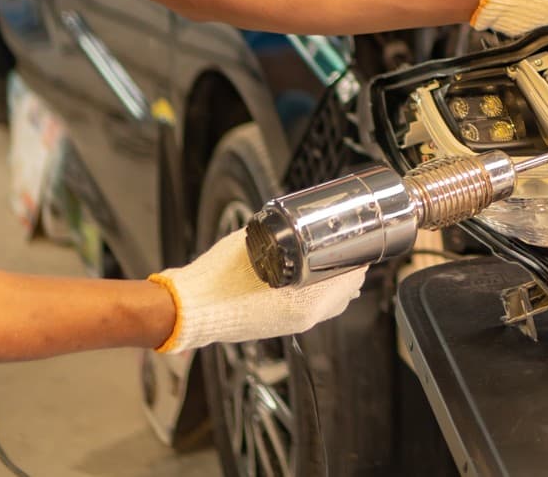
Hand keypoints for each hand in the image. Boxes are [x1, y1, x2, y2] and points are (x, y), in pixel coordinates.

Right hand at [147, 227, 365, 352]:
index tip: (359, 241)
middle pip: (346, 293)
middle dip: (348, 269)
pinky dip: (319, 293)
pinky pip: (313, 309)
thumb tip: (291, 220)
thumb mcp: (253, 245)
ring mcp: (293, 325)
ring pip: (331, 304)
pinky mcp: (281, 327)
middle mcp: (304, 318)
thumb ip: (278, 235)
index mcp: (304, 302)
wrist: (189, 309)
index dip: (358, 258)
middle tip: (346, 246)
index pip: (349, 280)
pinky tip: (311, 278)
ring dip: (336, 283)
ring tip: (331, 260)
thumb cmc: (217, 280)